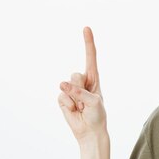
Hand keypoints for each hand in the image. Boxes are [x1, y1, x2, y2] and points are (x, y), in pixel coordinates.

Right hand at [58, 26, 107, 142]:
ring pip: (67, 85)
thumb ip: (79, 91)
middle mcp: (82, 81)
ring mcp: (70, 89)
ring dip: (75, 98)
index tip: (86, 28)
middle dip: (80, 88)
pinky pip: (61, 97)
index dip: (88, 43)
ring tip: (81, 107)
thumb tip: (61, 84)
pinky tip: (74, 110)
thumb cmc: (97, 115)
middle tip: (86, 101)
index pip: (90, 57)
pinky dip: (68, 106)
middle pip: (76, 75)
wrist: (89, 131)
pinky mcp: (62, 98)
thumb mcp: (94, 101)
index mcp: (94, 79)